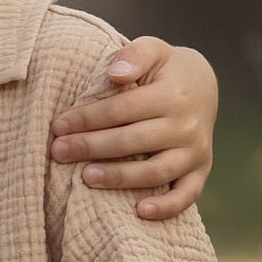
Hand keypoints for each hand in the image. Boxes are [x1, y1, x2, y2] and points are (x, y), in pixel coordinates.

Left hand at [49, 36, 217, 221]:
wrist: (202, 86)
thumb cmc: (165, 70)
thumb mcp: (153, 50)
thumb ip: (133, 56)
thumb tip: (115, 75)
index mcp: (172, 95)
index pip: (121, 110)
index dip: (87, 119)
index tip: (58, 126)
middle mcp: (186, 125)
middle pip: (132, 142)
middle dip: (90, 147)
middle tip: (58, 151)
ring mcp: (195, 152)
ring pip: (155, 172)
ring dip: (119, 177)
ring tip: (85, 177)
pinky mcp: (200, 171)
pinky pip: (186, 195)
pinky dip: (166, 207)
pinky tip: (138, 212)